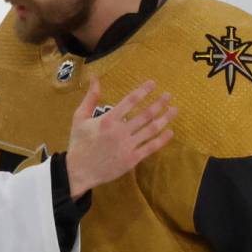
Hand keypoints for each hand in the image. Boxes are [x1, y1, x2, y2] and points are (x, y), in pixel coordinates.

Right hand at [65, 77, 175, 197]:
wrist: (78, 171)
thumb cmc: (78, 144)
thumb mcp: (79, 118)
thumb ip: (90, 98)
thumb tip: (95, 79)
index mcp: (108, 120)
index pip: (130, 101)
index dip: (143, 91)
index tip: (153, 84)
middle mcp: (120, 131)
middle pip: (145, 114)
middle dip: (159, 103)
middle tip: (168, 95)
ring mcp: (127, 146)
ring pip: (151, 130)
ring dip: (165, 118)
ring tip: (174, 110)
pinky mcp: (132, 159)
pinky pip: (151, 147)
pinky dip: (162, 139)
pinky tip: (170, 132)